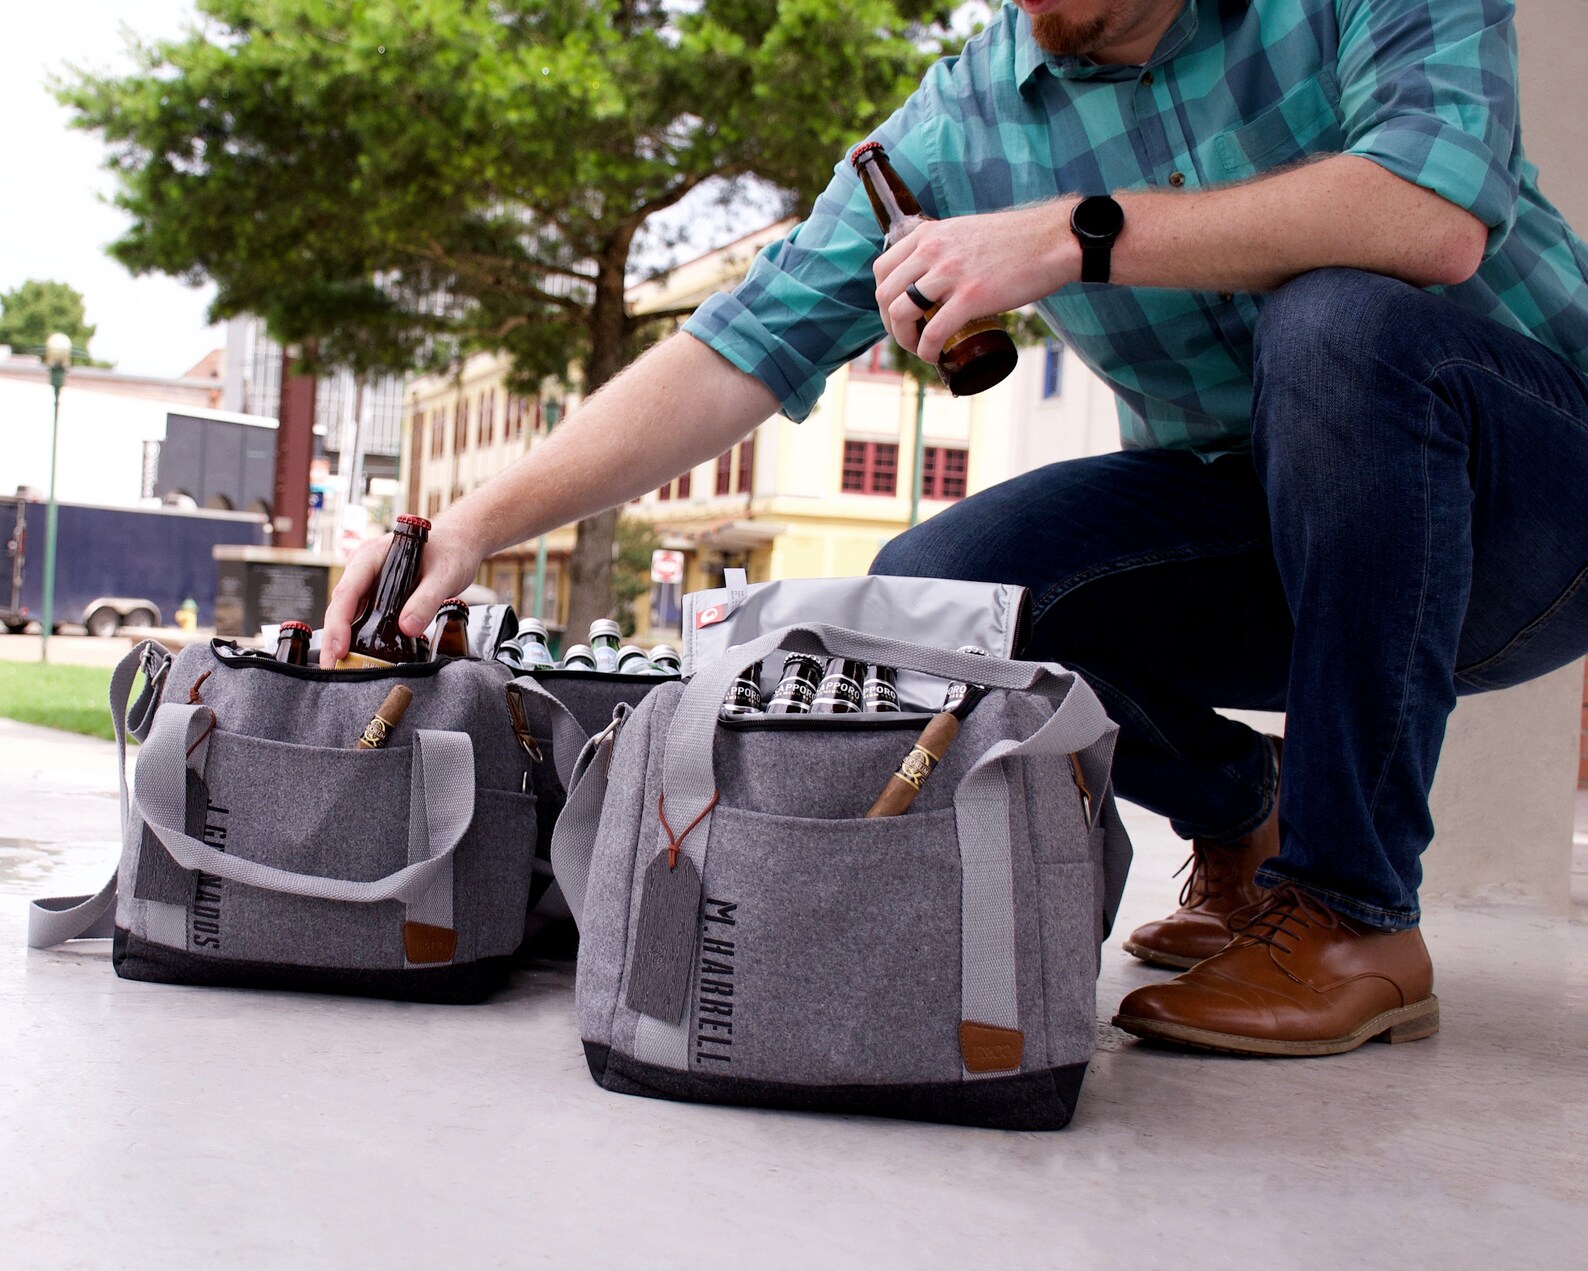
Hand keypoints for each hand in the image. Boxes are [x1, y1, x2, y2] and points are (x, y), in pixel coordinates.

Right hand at [319, 517, 484, 667]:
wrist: (461, 543)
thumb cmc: (452, 551)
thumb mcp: (444, 576)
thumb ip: (426, 600)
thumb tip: (407, 628)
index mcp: (373, 557)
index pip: (348, 591)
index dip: (339, 622)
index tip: (339, 648)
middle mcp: (365, 569)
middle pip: (341, 606)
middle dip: (334, 637)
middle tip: (331, 666)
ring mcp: (371, 582)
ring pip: (349, 613)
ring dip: (342, 639)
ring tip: (339, 667)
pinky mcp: (380, 595)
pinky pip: (364, 617)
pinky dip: (359, 636)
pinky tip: (360, 656)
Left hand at [873, 199, 1078, 361]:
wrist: (1052, 241)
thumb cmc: (1015, 241)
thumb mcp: (965, 232)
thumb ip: (945, 248)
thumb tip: (934, 276)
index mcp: (929, 234)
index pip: (882, 268)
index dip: (884, 298)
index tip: (897, 313)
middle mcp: (932, 250)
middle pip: (885, 294)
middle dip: (890, 323)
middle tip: (908, 336)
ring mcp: (950, 273)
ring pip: (901, 313)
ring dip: (904, 339)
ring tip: (920, 348)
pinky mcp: (970, 297)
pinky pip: (932, 331)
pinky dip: (926, 350)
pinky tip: (933, 356)